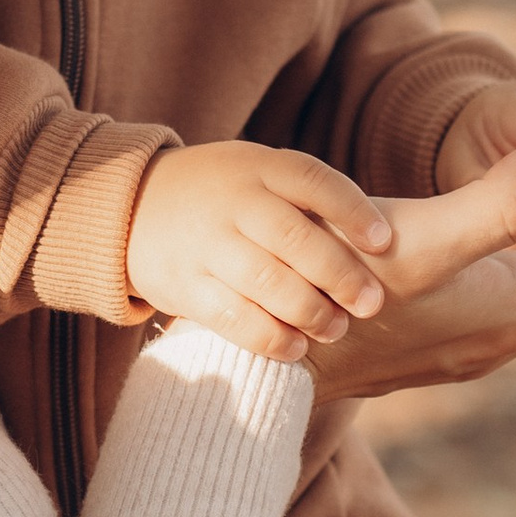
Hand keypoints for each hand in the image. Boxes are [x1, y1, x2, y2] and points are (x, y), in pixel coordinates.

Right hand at [126, 140, 393, 361]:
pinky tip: (296, 348)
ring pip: (265, 281)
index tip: (385, 242)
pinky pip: (231, 316)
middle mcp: (233, 202)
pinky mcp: (184, 285)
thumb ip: (306, 199)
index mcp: (260, 168)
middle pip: (294, 238)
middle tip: (371, 303)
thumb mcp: (257, 173)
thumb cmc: (222, 195)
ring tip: (336, 329)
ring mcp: (206, 244)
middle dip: (339, 274)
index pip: (315, 182)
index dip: (353, 212)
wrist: (130, 205)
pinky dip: (268, 336)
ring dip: (309, 311)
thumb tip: (382, 239)